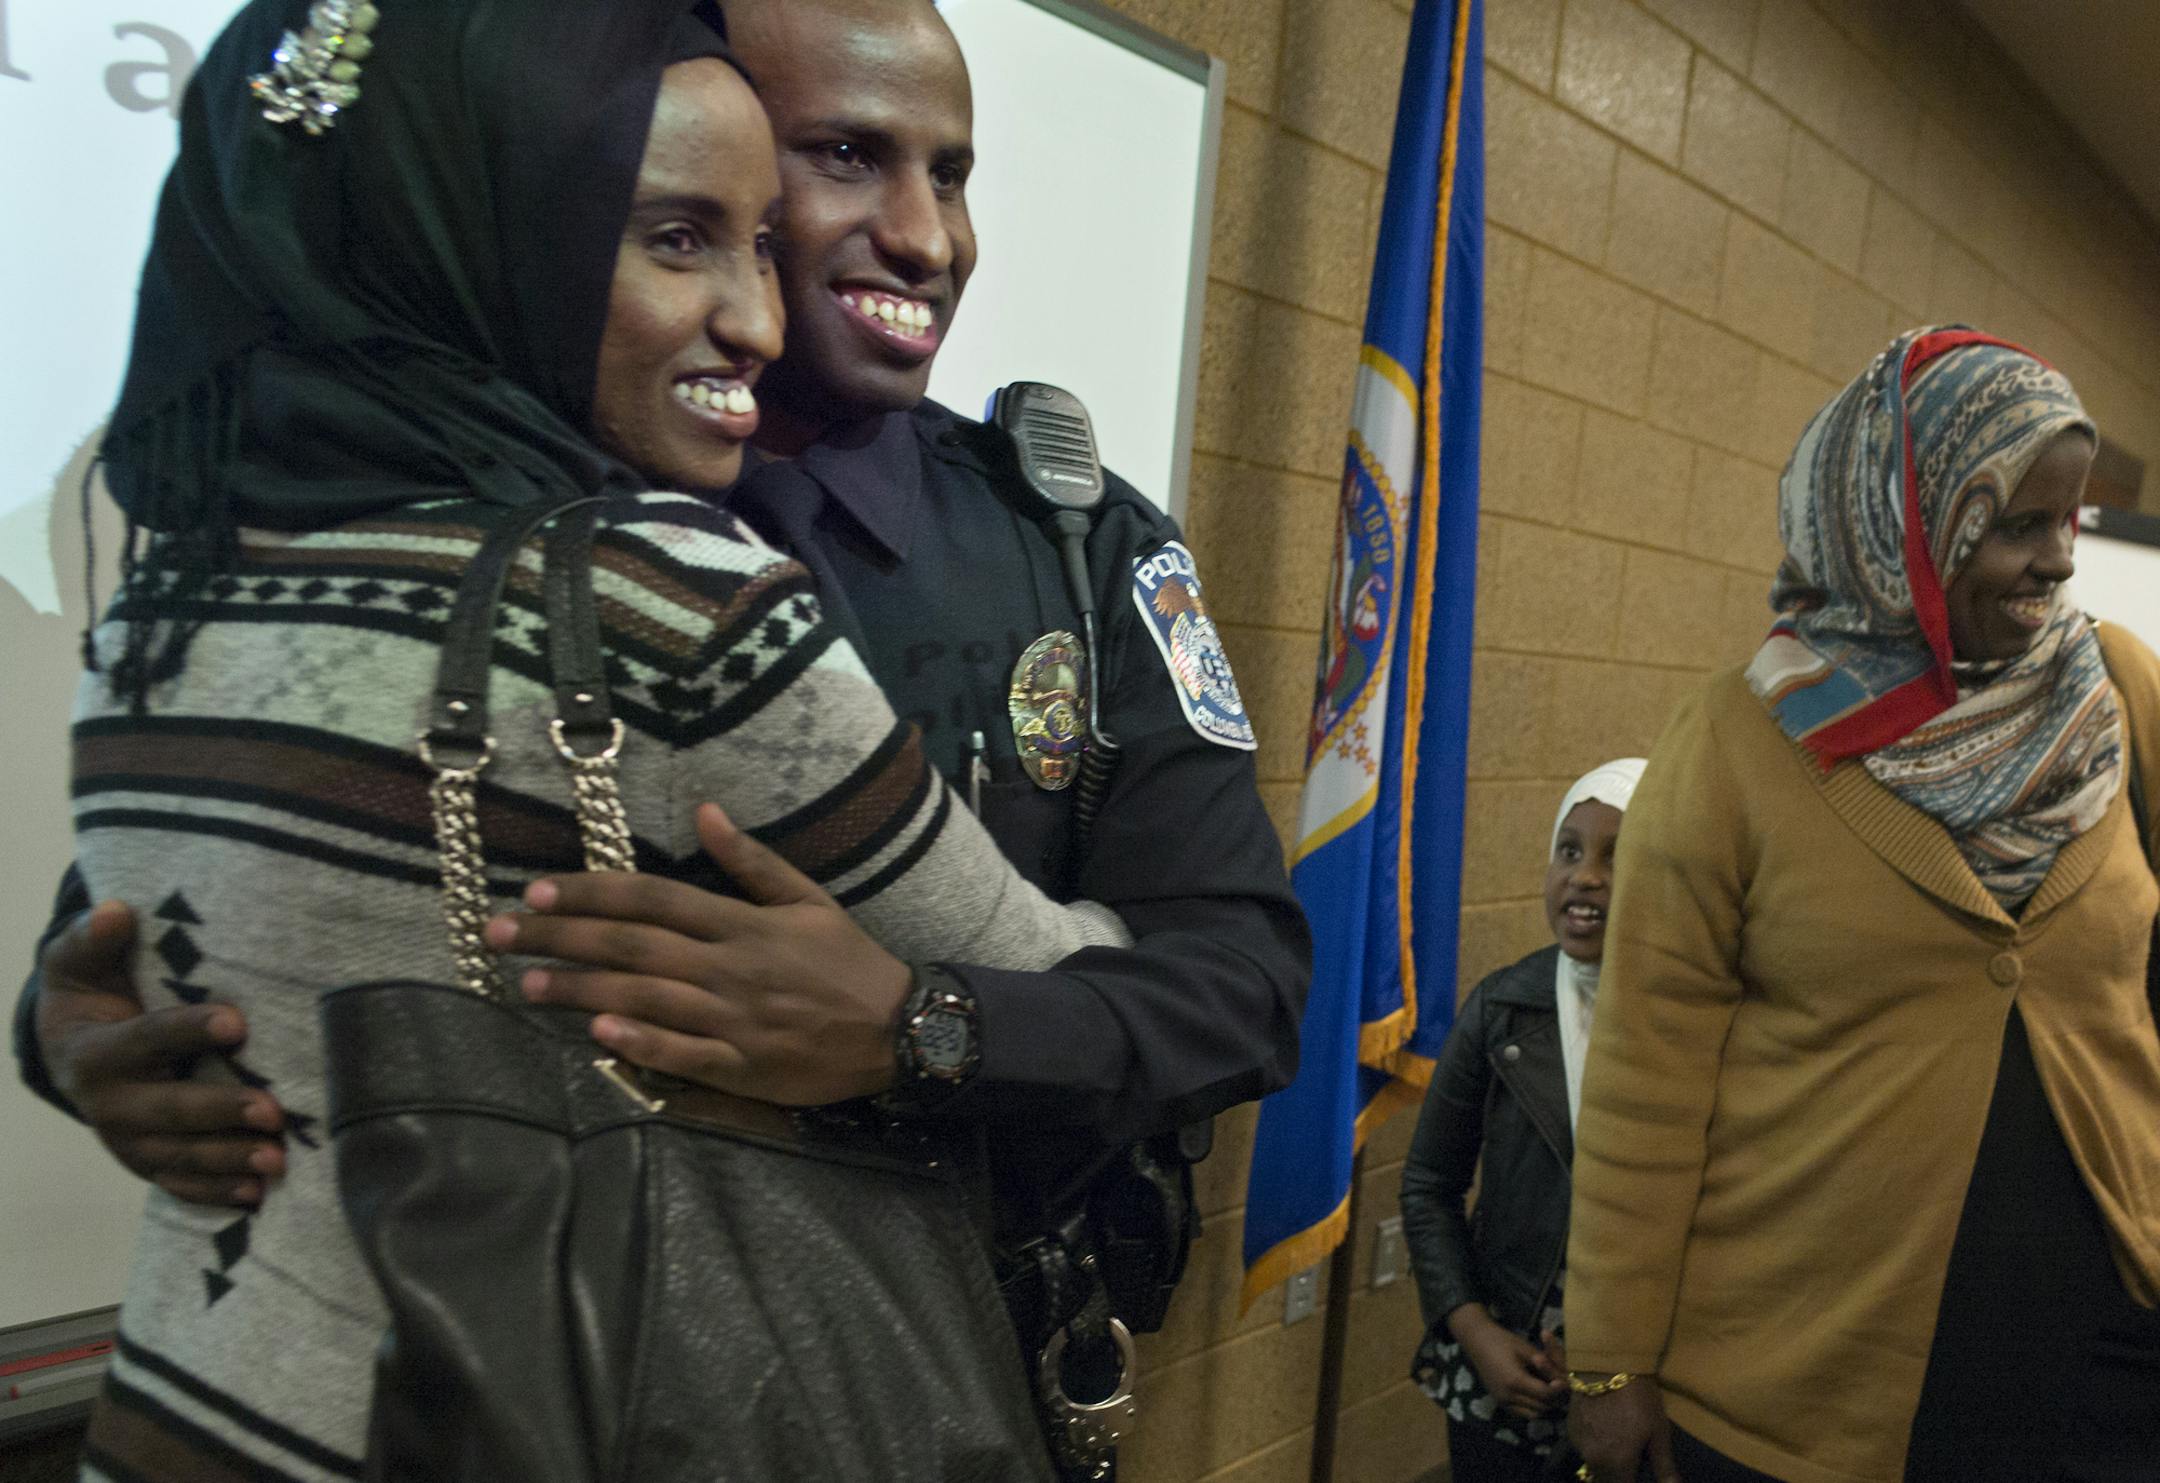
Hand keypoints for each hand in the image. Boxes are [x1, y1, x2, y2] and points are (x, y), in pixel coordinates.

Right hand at [37, 901, 284, 1205]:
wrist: (67, 1047)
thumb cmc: (90, 993)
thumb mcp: (80, 962)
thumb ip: (95, 938)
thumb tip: (116, 911)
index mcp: (95, 1052)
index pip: (147, 1040)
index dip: (189, 1031)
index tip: (237, 1022)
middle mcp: (108, 1104)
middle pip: (168, 1111)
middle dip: (220, 1112)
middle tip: (273, 1112)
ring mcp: (128, 1140)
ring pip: (178, 1156)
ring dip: (227, 1161)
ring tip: (276, 1161)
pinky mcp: (147, 1161)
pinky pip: (179, 1183)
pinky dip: (215, 1192)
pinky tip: (256, 1197)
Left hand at [486, 804, 913, 1105]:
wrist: (900, 1030)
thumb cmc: (847, 962)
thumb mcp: (807, 899)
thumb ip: (750, 860)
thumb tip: (703, 810)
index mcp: (742, 923)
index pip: (652, 898)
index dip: (591, 892)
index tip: (537, 890)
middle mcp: (730, 967)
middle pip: (632, 945)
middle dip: (560, 939)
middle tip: (500, 935)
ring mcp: (734, 1019)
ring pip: (645, 998)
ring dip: (581, 991)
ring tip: (526, 985)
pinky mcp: (742, 1067)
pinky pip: (683, 1054)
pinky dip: (641, 1041)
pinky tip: (598, 1034)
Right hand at [1446, 1304, 1565, 1418]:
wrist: (1477, 1341)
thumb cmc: (1503, 1341)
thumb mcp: (1527, 1349)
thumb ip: (1545, 1366)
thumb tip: (1562, 1378)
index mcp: (1515, 1381)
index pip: (1545, 1394)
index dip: (1558, 1390)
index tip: (1567, 1382)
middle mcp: (1508, 1396)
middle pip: (1541, 1407)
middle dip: (1554, 1398)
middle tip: (1561, 1387)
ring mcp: (1503, 1401)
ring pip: (1533, 1413)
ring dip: (1544, 1405)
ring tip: (1550, 1391)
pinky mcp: (1500, 1402)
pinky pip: (1522, 1412)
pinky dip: (1532, 1406)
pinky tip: (1536, 1393)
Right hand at [1569, 1377, 1680, 1482]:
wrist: (1605, 1364)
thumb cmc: (1639, 1398)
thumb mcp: (1658, 1432)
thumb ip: (1663, 1466)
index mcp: (1617, 1464)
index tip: (1639, 1474)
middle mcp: (1593, 1460)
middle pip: (1607, 1481)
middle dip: (1620, 1476)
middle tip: (1633, 1461)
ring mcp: (1579, 1445)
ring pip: (1594, 1467)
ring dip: (1606, 1464)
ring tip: (1620, 1443)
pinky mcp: (1570, 1430)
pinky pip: (1584, 1450)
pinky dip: (1595, 1448)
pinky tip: (1606, 1430)